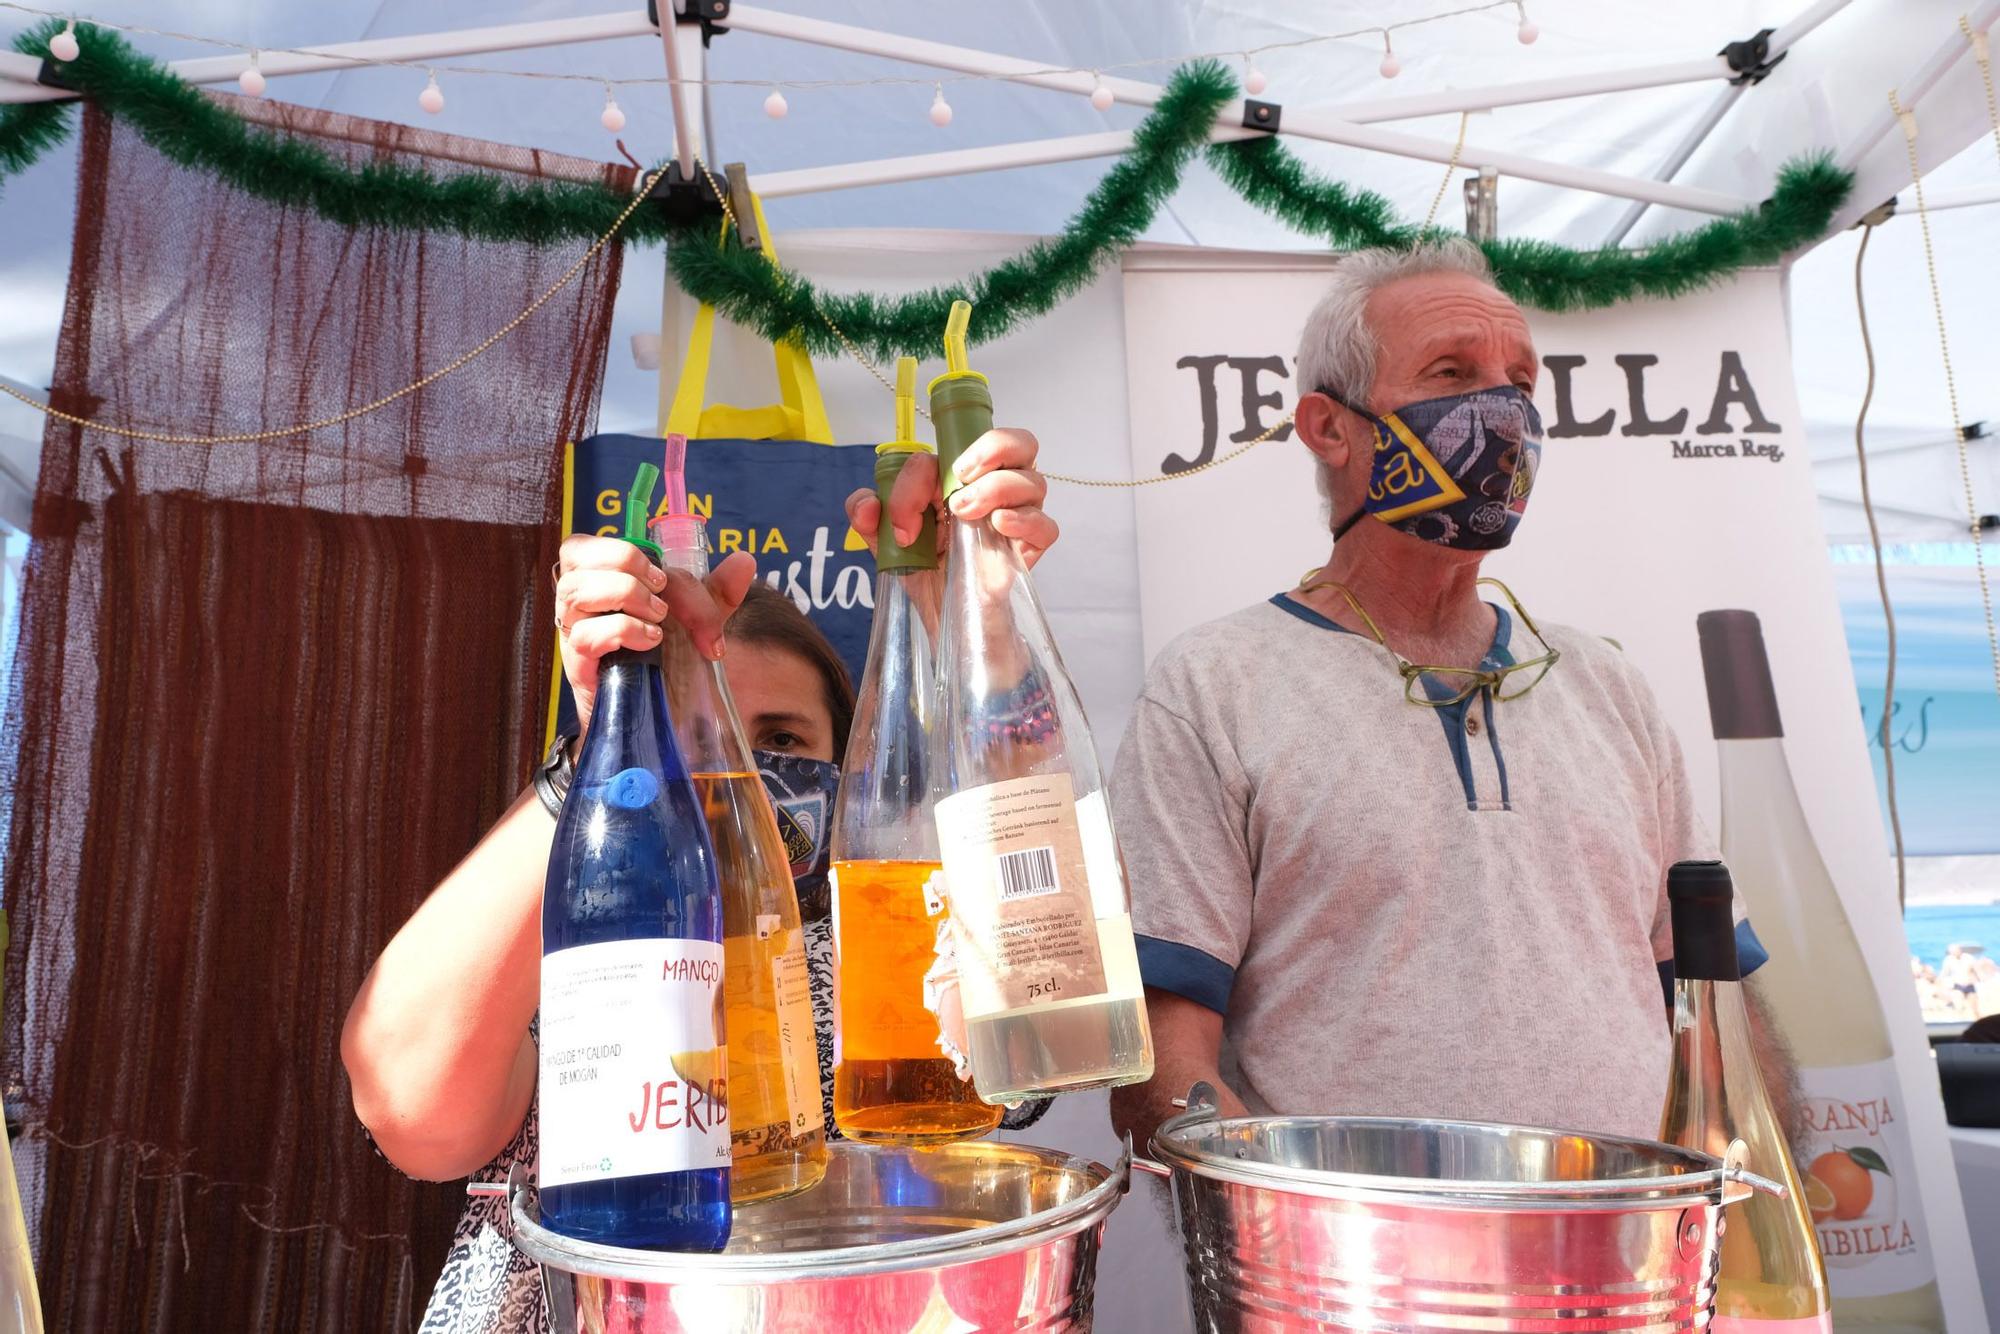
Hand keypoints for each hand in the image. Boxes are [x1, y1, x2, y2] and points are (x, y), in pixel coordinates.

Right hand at [553, 534, 756, 733]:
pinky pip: (587, 634)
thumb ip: (716, 592)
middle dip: (626, 564)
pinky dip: (624, 630)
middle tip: (660, 597)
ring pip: (577, 589)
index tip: (665, 581)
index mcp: (599, 576)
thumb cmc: (662, 658)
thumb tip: (744, 560)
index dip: (634, 554)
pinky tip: (650, 642)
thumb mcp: (693, 621)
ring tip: (658, 620)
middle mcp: (578, 597)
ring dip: (626, 594)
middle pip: (577, 552)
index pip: (600, 543)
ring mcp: (573, 629)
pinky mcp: (577, 663)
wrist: (649, 715)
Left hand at [844, 427, 1058, 569]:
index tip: (903, 519)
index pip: (956, 448)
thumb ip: (867, 514)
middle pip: (1020, 443)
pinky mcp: (1030, 549)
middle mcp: (997, 487)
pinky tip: (999, 526)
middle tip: (961, 477)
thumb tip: (868, 505)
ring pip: (1034, 480)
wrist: (942, 615)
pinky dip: (1025, 520)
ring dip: (997, 488)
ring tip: (966, 514)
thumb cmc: (923, 569)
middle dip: (993, 448)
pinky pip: (1046, 526)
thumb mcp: (884, 539)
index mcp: (963, 476)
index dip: (925, 475)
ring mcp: (1018, 516)